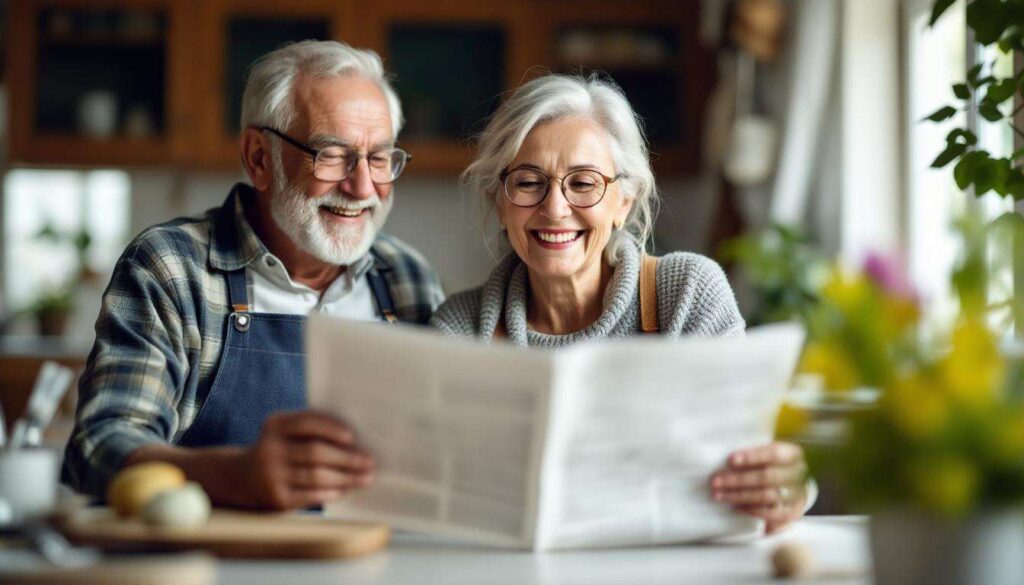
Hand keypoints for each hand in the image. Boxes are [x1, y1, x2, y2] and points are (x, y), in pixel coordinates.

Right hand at [242, 411, 374, 509]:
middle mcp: (270, 449)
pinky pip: (311, 495)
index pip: (306, 423)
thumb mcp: (287, 434)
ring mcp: (271, 475)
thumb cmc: (282, 450)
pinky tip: (344, 490)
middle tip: (369, 462)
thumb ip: (313, 430)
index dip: (331, 429)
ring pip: (317, 475)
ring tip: (365, 478)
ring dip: (346, 477)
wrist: (245, 479)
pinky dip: (331, 492)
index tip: (352, 438)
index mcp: (276, 425)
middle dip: (347, 458)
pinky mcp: (277, 498)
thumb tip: (357, 442)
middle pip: (316, 452)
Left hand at [710, 442, 807, 533]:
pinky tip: (735, 507)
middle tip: (715, 481)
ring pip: (767, 495)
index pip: (774, 453)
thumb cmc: (772, 465)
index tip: (730, 460)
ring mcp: (797, 495)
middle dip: (738, 479)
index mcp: (793, 454)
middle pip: (767, 477)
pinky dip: (752, 510)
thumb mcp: (767, 454)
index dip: (752, 456)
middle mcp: (799, 474)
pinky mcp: (792, 513)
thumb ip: (752, 455)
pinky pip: (772, 514)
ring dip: (740, 496)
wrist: (794, 486)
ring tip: (719, 495)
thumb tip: (727, 460)